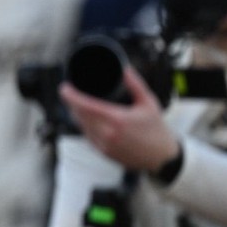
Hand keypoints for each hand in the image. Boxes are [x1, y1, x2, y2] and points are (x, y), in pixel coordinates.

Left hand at [59, 66, 180, 171]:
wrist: (162, 157)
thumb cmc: (156, 129)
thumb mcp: (148, 103)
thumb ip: (135, 84)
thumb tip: (125, 69)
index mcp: (117, 119)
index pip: (86, 106)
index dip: (71, 96)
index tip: (64, 88)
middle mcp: (108, 133)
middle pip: (79, 115)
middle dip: (72, 103)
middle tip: (70, 92)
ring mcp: (104, 145)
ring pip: (81, 126)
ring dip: (76, 114)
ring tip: (77, 103)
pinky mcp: (103, 152)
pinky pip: (87, 136)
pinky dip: (84, 126)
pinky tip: (87, 119)